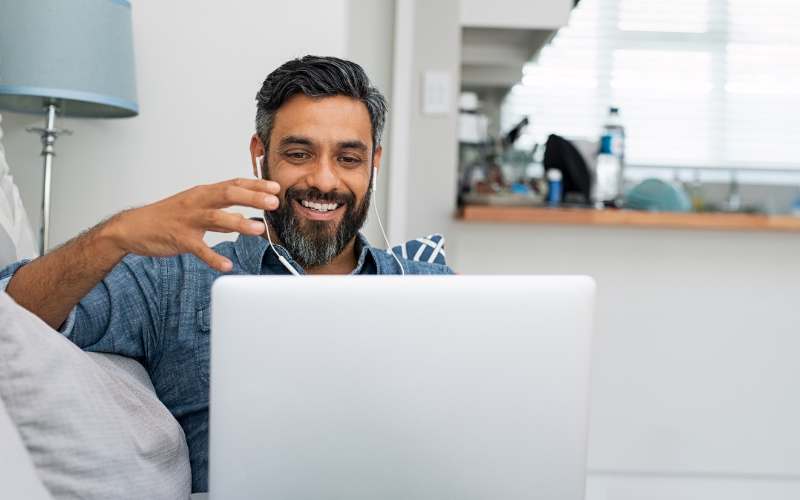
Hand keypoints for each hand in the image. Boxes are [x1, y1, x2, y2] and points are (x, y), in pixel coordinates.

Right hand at [106, 178, 279, 271]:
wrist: (132, 227)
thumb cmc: (166, 217)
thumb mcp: (195, 209)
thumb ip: (220, 215)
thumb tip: (243, 219)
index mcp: (203, 193)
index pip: (234, 184)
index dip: (256, 185)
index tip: (275, 187)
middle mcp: (197, 202)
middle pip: (228, 194)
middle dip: (253, 197)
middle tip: (274, 203)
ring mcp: (188, 219)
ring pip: (216, 218)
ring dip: (239, 224)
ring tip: (258, 230)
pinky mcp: (179, 238)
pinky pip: (199, 248)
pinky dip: (213, 257)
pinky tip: (226, 265)